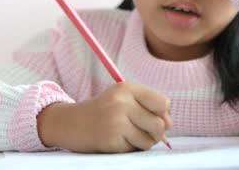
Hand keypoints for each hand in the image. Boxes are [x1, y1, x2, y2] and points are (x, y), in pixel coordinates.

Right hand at [37, 82, 171, 152]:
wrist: (69, 123)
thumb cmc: (102, 111)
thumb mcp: (122, 98)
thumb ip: (147, 106)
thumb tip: (168, 125)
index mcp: (127, 89)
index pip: (163, 102)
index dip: (163, 114)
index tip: (154, 117)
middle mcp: (122, 103)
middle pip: (159, 124)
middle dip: (156, 133)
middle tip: (144, 132)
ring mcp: (116, 122)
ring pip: (149, 140)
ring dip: (143, 142)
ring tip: (129, 136)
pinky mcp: (111, 140)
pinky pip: (134, 149)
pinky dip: (130, 148)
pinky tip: (117, 141)